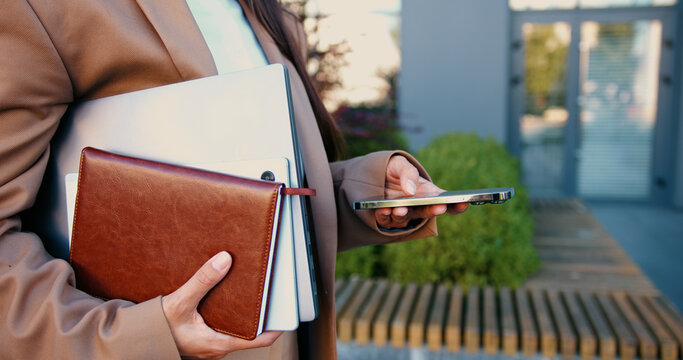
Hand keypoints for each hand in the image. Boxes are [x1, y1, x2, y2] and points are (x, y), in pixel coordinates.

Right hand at [162, 252, 281, 358]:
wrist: (136, 339)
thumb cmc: (157, 328)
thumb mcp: (180, 303)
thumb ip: (202, 281)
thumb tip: (225, 260)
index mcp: (220, 342)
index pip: (260, 339)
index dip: (278, 325)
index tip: (289, 307)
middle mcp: (219, 344)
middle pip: (251, 329)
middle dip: (262, 310)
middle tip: (270, 287)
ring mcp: (211, 341)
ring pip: (237, 325)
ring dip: (244, 308)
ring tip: (251, 284)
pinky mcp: (203, 334)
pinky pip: (223, 322)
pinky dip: (229, 307)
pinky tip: (226, 289)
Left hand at [375, 156, 467, 228]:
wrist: (371, 175)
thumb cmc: (392, 169)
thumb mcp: (400, 164)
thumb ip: (407, 173)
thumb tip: (411, 190)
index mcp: (427, 193)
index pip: (446, 202)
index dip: (457, 205)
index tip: (464, 203)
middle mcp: (417, 206)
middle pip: (428, 212)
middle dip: (433, 210)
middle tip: (439, 207)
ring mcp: (403, 213)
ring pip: (406, 219)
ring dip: (404, 215)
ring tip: (400, 209)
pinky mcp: (386, 218)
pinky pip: (386, 221)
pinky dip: (385, 217)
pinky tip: (383, 210)